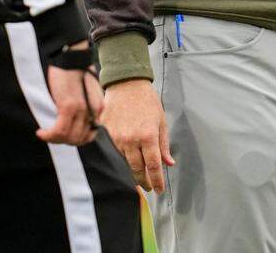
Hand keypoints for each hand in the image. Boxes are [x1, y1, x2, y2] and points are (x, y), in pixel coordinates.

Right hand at [37, 41, 103, 145]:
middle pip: (79, 139)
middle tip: (50, 136)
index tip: (61, 136)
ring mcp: (82, 110)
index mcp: (98, 108)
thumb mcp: (84, 92)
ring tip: (44, 134)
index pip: (88, 135)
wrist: (70, 55)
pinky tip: (41, 132)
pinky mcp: (69, 106)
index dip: (73, 140)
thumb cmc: (74, 72)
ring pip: (69, 138)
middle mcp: (93, 111)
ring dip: (54, 140)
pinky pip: (60, 130)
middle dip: (63, 141)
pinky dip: (49, 135)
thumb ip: (83, 108)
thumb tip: (73, 125)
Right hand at [101, 78, 174, 192]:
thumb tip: (169, 164)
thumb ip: (164, 144)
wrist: (126, 84)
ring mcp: (117, 137)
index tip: (159, 190)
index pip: (153, 166)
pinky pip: (113, 152)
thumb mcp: (161, 121)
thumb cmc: (147, 101)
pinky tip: (125, 162)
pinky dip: (120, 159)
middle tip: (149, 187)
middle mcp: (131, 139)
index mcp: (148, 136)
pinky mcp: (106, 134)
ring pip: (124, 163)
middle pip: (137, 169)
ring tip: (138, 178)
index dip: (157, 181)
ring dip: (131, 172)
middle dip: (144, 181)